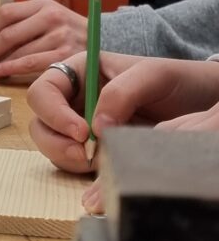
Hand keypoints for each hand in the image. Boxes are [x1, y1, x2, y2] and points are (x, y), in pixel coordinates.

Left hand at [0, 0, 86, 83]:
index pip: (7, 13)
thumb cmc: (71, 33)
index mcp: (44, 4)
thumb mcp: (52, 17)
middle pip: (9, 34)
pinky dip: (11, 70)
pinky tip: (0, 74)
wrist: (106, 41)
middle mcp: (52, 17)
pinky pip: (30, 64)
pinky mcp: (65, 56)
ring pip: (18, 52)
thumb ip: (26, 22)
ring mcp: (60, 37)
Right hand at [27, 54, 218, 173]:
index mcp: (80, 71)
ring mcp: (79, 125)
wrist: (200, 105)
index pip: (44, 90)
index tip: (82, 132)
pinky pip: (70, 162)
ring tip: (95, 162)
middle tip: (85, 156)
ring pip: (50, 145)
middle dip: (56, 142)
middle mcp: (74, 98)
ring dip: (66, 158)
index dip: (53, 113)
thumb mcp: (154, 75)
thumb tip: (95, 127)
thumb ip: (122, 93)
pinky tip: (102, 166)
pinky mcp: (90, 149)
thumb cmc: (176, 81)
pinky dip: (79, 169)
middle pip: (40, 122)